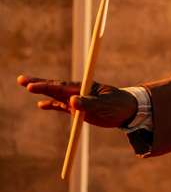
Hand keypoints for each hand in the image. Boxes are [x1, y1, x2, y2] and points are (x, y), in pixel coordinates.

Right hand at [17, 74, 137, 127]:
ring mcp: (78, 99)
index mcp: (85, 86)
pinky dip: (52, 105)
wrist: (128, 111)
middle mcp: (79, 91)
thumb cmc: (119, 105)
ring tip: (27, 87)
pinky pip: (62, 107)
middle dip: (39, 84)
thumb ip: (88, 104)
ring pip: (56, 96)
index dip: (47, 85)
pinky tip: (41, 104)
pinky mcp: (79, 109)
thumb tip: (72, 102)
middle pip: (56, 87)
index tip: (32, 85)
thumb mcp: (105, 105)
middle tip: (22, 80)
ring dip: (43, 92)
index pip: (62, 85)